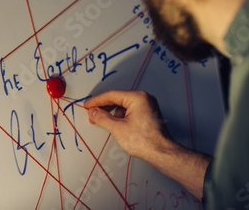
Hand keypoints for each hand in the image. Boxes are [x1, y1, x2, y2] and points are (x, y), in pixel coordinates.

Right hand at [84, 90, 211, 199]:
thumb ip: (102, 118)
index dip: (97, 101)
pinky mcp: (148, 115)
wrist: (161, 153)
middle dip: (104, 107)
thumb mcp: (117, 128)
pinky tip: (115, 125)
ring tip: (102, 122)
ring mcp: (147, 106)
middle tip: (92, 114)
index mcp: (137, 97)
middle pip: (118, 99)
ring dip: (111, 112)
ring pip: (123, 105)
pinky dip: (120, 116)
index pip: (112, 95)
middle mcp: (144, 98)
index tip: (87, 106)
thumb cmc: (144, 140)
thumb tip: (93, 112)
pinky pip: (130, 111)